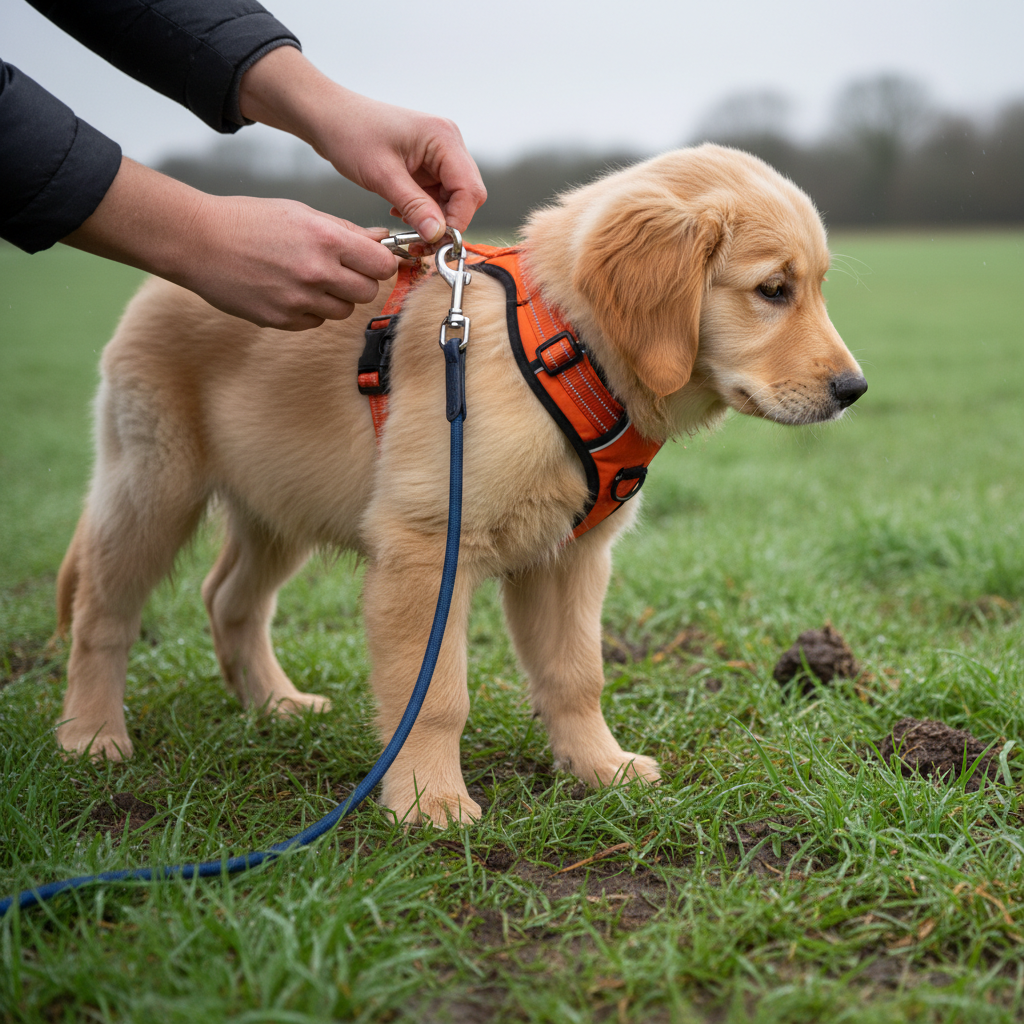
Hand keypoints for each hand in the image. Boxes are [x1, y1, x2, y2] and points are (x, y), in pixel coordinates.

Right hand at [63, 157, 399, 329]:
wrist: (199, 242)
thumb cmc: (248, 221)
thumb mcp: (301, 213)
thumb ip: (345, 231)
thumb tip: (380, 240)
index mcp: (326, 239)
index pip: (382, 265)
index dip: (380, 263)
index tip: (371, 260)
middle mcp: (316, 272)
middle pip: (368, 292)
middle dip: (359, 281)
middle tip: (340, 270)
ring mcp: (299, 300)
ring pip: (343, 311)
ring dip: (335, 298)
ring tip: (309, 278)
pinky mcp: (282, 320)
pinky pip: (315, 322)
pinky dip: (310, 310)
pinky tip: (290, 291)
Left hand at [238, 46, 486, 242]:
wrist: (328, 116)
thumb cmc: (351, 134)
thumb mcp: (382, 176)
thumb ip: (414, 206)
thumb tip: (438, 236)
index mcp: (444, 138)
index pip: (469, 190)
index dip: (457, 221)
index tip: (435, 242)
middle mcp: (448, 143)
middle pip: (467, 195)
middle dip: (447, 222)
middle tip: (421, 241)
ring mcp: (439, 153)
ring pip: (453, 199)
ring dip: (434, 218)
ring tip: (407, 226)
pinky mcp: (428, 163)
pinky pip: (437, 194)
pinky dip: (424, 210)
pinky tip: (401, 211)